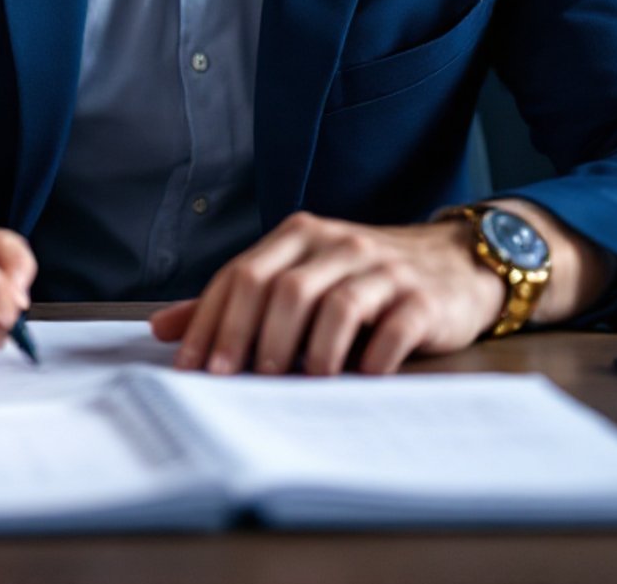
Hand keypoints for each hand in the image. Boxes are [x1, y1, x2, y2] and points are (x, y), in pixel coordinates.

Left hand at [149, 211, 504, 375]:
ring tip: (294, 382)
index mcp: (300, 235)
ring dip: (308, 350)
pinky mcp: (422, 298)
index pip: (243, 274)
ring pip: (334, 304)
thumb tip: (162, 328)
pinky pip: (393, 327)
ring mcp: (383, 269)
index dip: (213, 322)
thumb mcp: (299, 276)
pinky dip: (371, 355)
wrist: (453, 264)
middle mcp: (338, 244)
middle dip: (253, 337)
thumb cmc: (363, 278)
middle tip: (238, 379)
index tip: (195, 368)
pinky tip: (356, 377)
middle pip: (283, 287)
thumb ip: (236, 301)